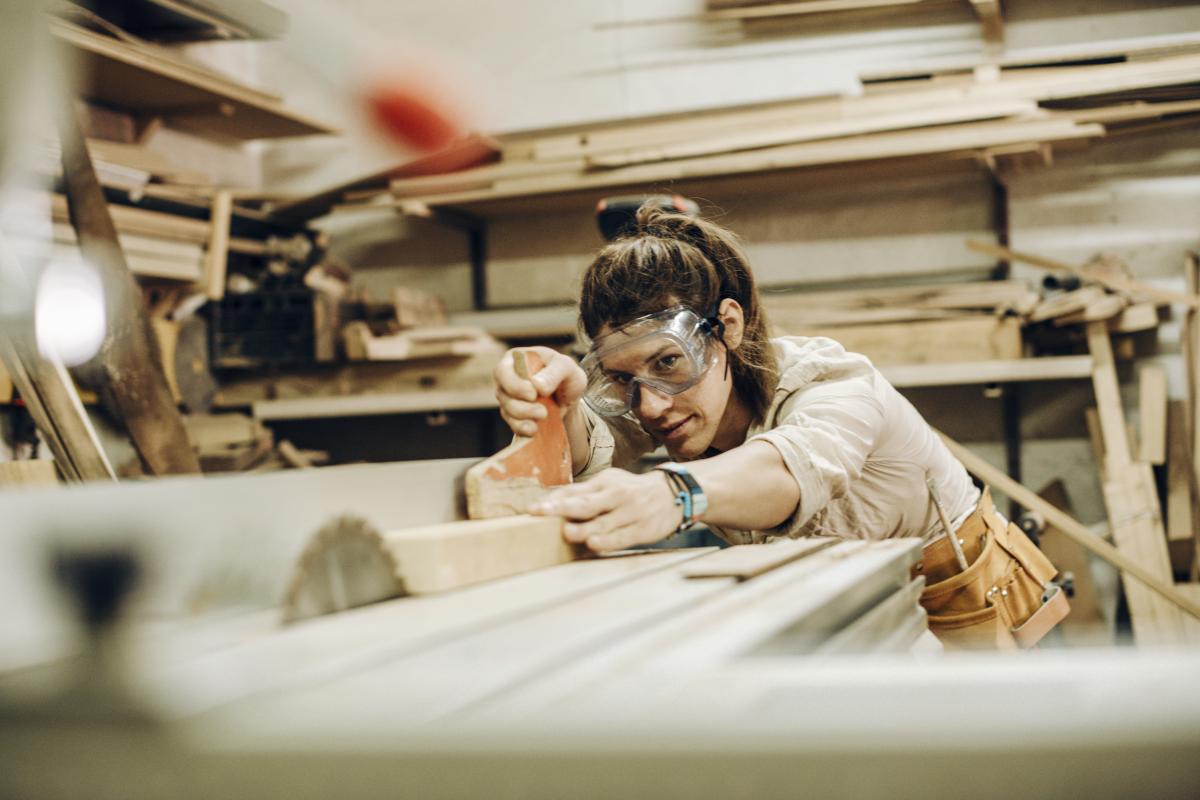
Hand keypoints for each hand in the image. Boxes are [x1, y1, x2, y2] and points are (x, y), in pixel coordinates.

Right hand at [493, 346, 586, 436]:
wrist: (570, 396)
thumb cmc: (565, 374)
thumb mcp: (566, 367)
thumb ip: (553, 373)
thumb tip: (537, 386)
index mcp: (515, 359)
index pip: (502, 372)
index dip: (515, 385)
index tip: (533, 395)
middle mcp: (507, 378)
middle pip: (502, 394)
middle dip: (521, 407)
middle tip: (542, 412)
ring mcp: (508, 397)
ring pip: (507, 411)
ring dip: (524, 418)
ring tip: (544, 417)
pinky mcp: (513, 415)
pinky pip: (512, 424)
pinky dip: (523, 428)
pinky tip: (534, 430)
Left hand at [530, 469, 682, 552]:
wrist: (673, 494)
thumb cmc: (631, 491)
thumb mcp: (609, 484)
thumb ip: (583, 493)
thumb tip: (552, 500)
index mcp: (605, 482)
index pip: (576, 492)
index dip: (554, 501)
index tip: (533, 509)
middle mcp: (616, 495)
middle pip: (586, 504)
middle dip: (562, 510)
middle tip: (541, 514)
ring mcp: (630, 513)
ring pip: (603, 523)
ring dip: (583, 529)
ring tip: (567, 532)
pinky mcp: (642, 530)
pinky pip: (621, 538)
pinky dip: (606, 542)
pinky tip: (592, 544)